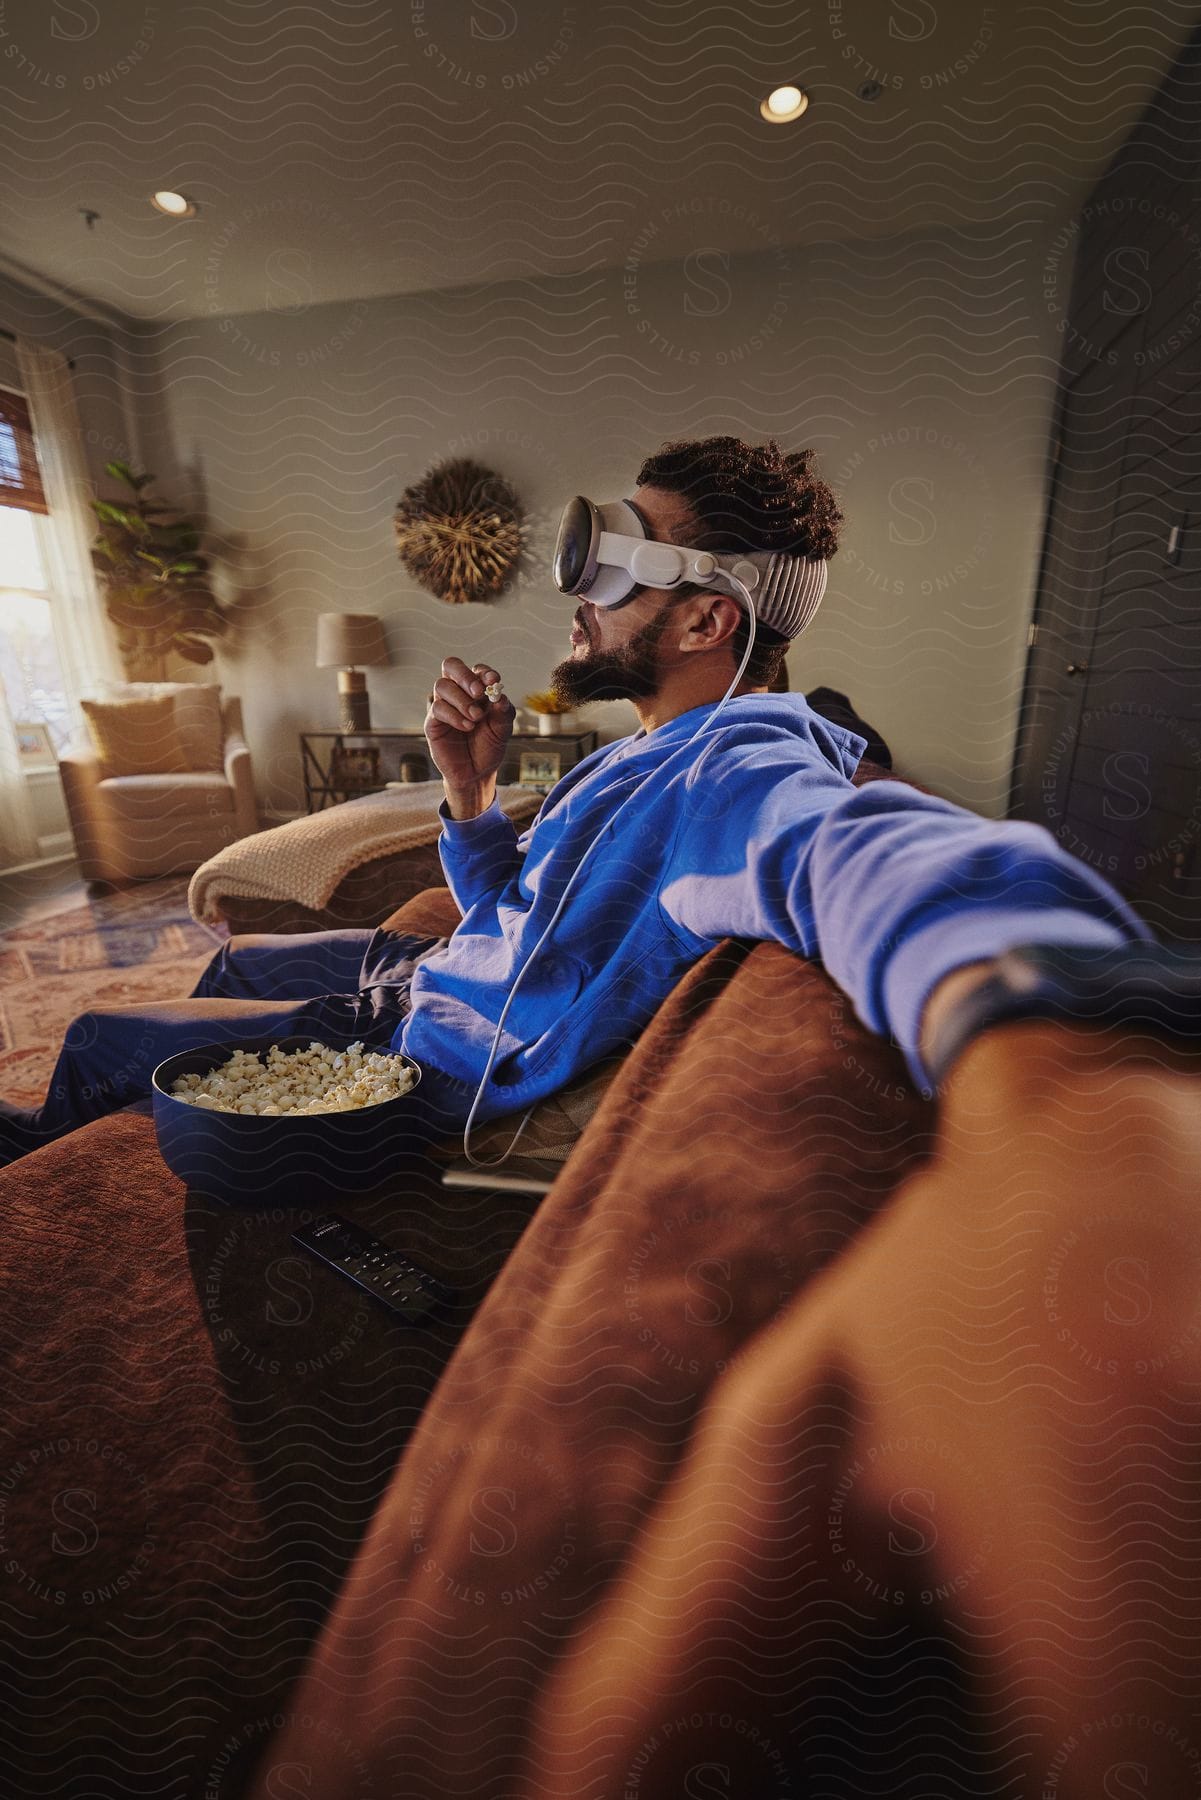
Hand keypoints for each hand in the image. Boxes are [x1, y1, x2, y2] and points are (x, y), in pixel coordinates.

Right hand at [424, 656, 514, 790]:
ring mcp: (444, 706)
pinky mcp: (433, 723)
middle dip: (465, 675)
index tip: (494, 680)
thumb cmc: (489, 747)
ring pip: (442, 686)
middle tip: (478, 692)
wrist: (477, 773)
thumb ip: (503, 711)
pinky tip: (467, 727)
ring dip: (461, 700)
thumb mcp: (503, 729)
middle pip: (450, 666)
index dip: (484, 672)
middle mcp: (458, 693)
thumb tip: (500, 696)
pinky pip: (437, 708)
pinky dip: (454, 715)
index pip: (476, 670)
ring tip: (476, 718)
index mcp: (477, 690)